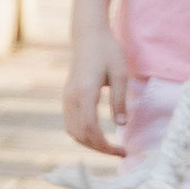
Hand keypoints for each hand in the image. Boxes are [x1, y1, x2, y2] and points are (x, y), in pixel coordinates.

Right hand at [62, 40, 132, 159]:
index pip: (91, 128)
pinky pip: (70, 124)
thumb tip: (122, 125)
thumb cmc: (107, 51)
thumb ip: (120, 99)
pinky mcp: (67, 98)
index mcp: (85, 92)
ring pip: (73, 132)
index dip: (105, 145)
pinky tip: (97, 136)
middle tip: (120, 152)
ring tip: (109, 147)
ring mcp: (66, 98)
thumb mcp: (120, 73)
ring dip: (90, 144)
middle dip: (99, 149)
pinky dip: (83, 135)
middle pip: (81, 135)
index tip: (122, 151)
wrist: (88, 36)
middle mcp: (71, 98)